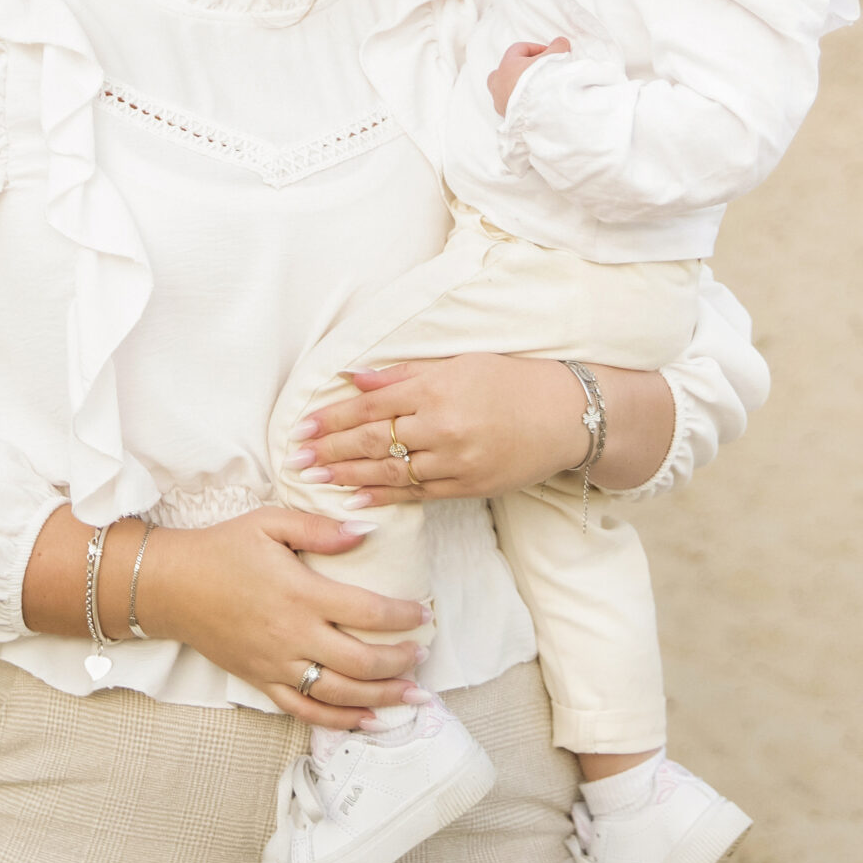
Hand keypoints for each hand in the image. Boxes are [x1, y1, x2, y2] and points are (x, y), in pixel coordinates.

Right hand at [143, 509, 430, 729]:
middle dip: (400, 662)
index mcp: (300, 593)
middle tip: (422, 654)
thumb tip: (365, 531)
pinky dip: (340, 720)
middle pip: (360, 662)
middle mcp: (292, 634)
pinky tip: (367, 720)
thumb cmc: (222, 548)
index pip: (366, 612)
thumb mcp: (269, 522)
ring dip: (381, 697)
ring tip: (411, 694)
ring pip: (339, 693)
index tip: (424, 615)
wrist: (172, 585)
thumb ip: (319, 528)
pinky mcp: (262, 681)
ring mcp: (277, 664)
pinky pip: (306, 710)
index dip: (403, 617)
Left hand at [286, 355, 592, 508]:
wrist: (566, 415)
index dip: (332, 418)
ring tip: (314, 480)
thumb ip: (402, 374)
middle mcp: (442, 425)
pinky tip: (355, 499)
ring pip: (390, 472)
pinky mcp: (469, 486)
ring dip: (347, 477)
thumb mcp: (457, 364)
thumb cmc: (509, 381)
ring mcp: (456, 460)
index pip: (370, 405)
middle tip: (295, 460)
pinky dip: (383, 497)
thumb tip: (353, 377)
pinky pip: (417, 494)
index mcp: (436, 388)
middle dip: (329, 451)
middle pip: (373, 441)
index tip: (303, 426)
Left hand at [486, 36, 570, 115]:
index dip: (536, 49)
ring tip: (537, 90)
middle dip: (521, 69)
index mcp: (507, 66)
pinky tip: (535, 105)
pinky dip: (520, 104)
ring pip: (503, 90)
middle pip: (504, 70)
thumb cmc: (546, 82)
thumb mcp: (555, 58)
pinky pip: (510, 107)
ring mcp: (500, 102)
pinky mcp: (507, 117)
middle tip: (539, 72)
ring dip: (517, 88)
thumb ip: (558, 47)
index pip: (518, 49)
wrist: (545, 113)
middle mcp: (499, 83)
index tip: (550, 54)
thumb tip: (560, 43)